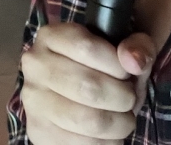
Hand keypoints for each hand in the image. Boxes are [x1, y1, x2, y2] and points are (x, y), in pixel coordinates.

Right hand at [19, 23, 155, 143]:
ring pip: (89, 120)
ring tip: (121, 117)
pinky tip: (107, 133)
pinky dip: (107, 142)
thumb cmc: (103, 69)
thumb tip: (134, 61)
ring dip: (119, 123)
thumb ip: (137, 46)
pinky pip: (84, 144)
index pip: (86, 47)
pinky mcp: (38, 131)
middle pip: (88, 86)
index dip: (117, 65)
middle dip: (123, 97)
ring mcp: (33, 100)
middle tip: (128, 99)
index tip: (127, 73)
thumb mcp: (124, 51)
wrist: (76, 97)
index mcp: (51, 36)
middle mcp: (35, 65)